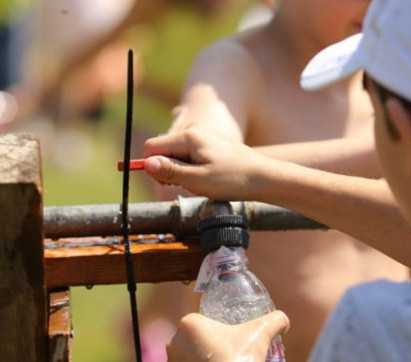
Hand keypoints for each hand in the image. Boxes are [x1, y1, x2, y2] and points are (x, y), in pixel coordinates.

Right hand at [144, 126, 271, 200]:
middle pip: (164, 151)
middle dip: (170, 171)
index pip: (151, 148)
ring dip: (183, 173)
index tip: (168, 183)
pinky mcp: (209, 142)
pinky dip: (194, 170)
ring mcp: (202, 135)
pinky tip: (210, 177)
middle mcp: (194, 130)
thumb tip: (146, 164)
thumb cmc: (233, 179)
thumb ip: (170, 171)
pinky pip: (190, 156)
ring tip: (204, 182)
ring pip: (177, 155)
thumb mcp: (198, 180)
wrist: (264, 177)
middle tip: (191, 184)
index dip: (153, 168)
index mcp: (188, 136)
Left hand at [165, 311, 288, 361]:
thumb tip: (283, 320)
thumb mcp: (260, 334)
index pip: (203, 322)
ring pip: (188, 360)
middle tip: (228, 355)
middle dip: (208, 346)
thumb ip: (274, 321)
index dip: (217, 330)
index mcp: (189, 324)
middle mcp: (174, 343)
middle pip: (194, 340)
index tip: (230, 339)